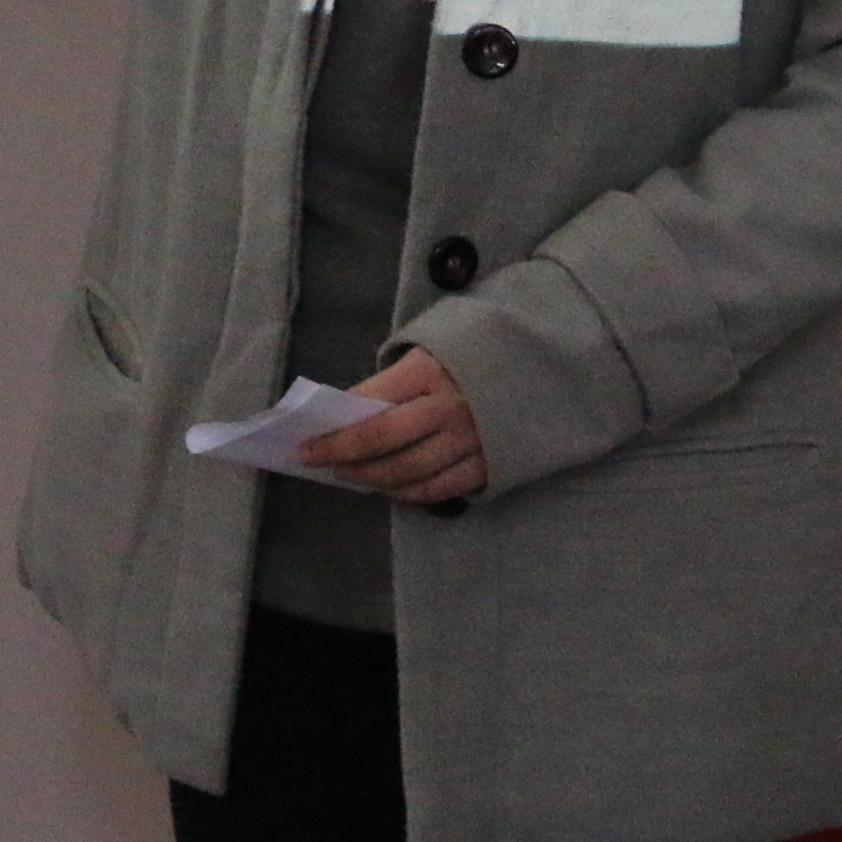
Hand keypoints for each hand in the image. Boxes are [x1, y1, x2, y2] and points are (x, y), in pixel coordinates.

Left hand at [303, 347, 486, 503]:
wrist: (539, 361)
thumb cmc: (471, 349)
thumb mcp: (429, 348)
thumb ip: (392, 381)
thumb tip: (348, 414)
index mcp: (428, 371)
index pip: (368, 407)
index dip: (332, 429)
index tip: (303, 443)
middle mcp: (448, 408)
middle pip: (383, 443)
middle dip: (341, 456)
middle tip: (317, 462)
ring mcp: (471, 440)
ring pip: (408, 472)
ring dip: (370, 478)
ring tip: (348, 475)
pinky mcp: (490, 465)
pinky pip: (440, 489)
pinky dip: (408, 493)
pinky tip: (389, 488)